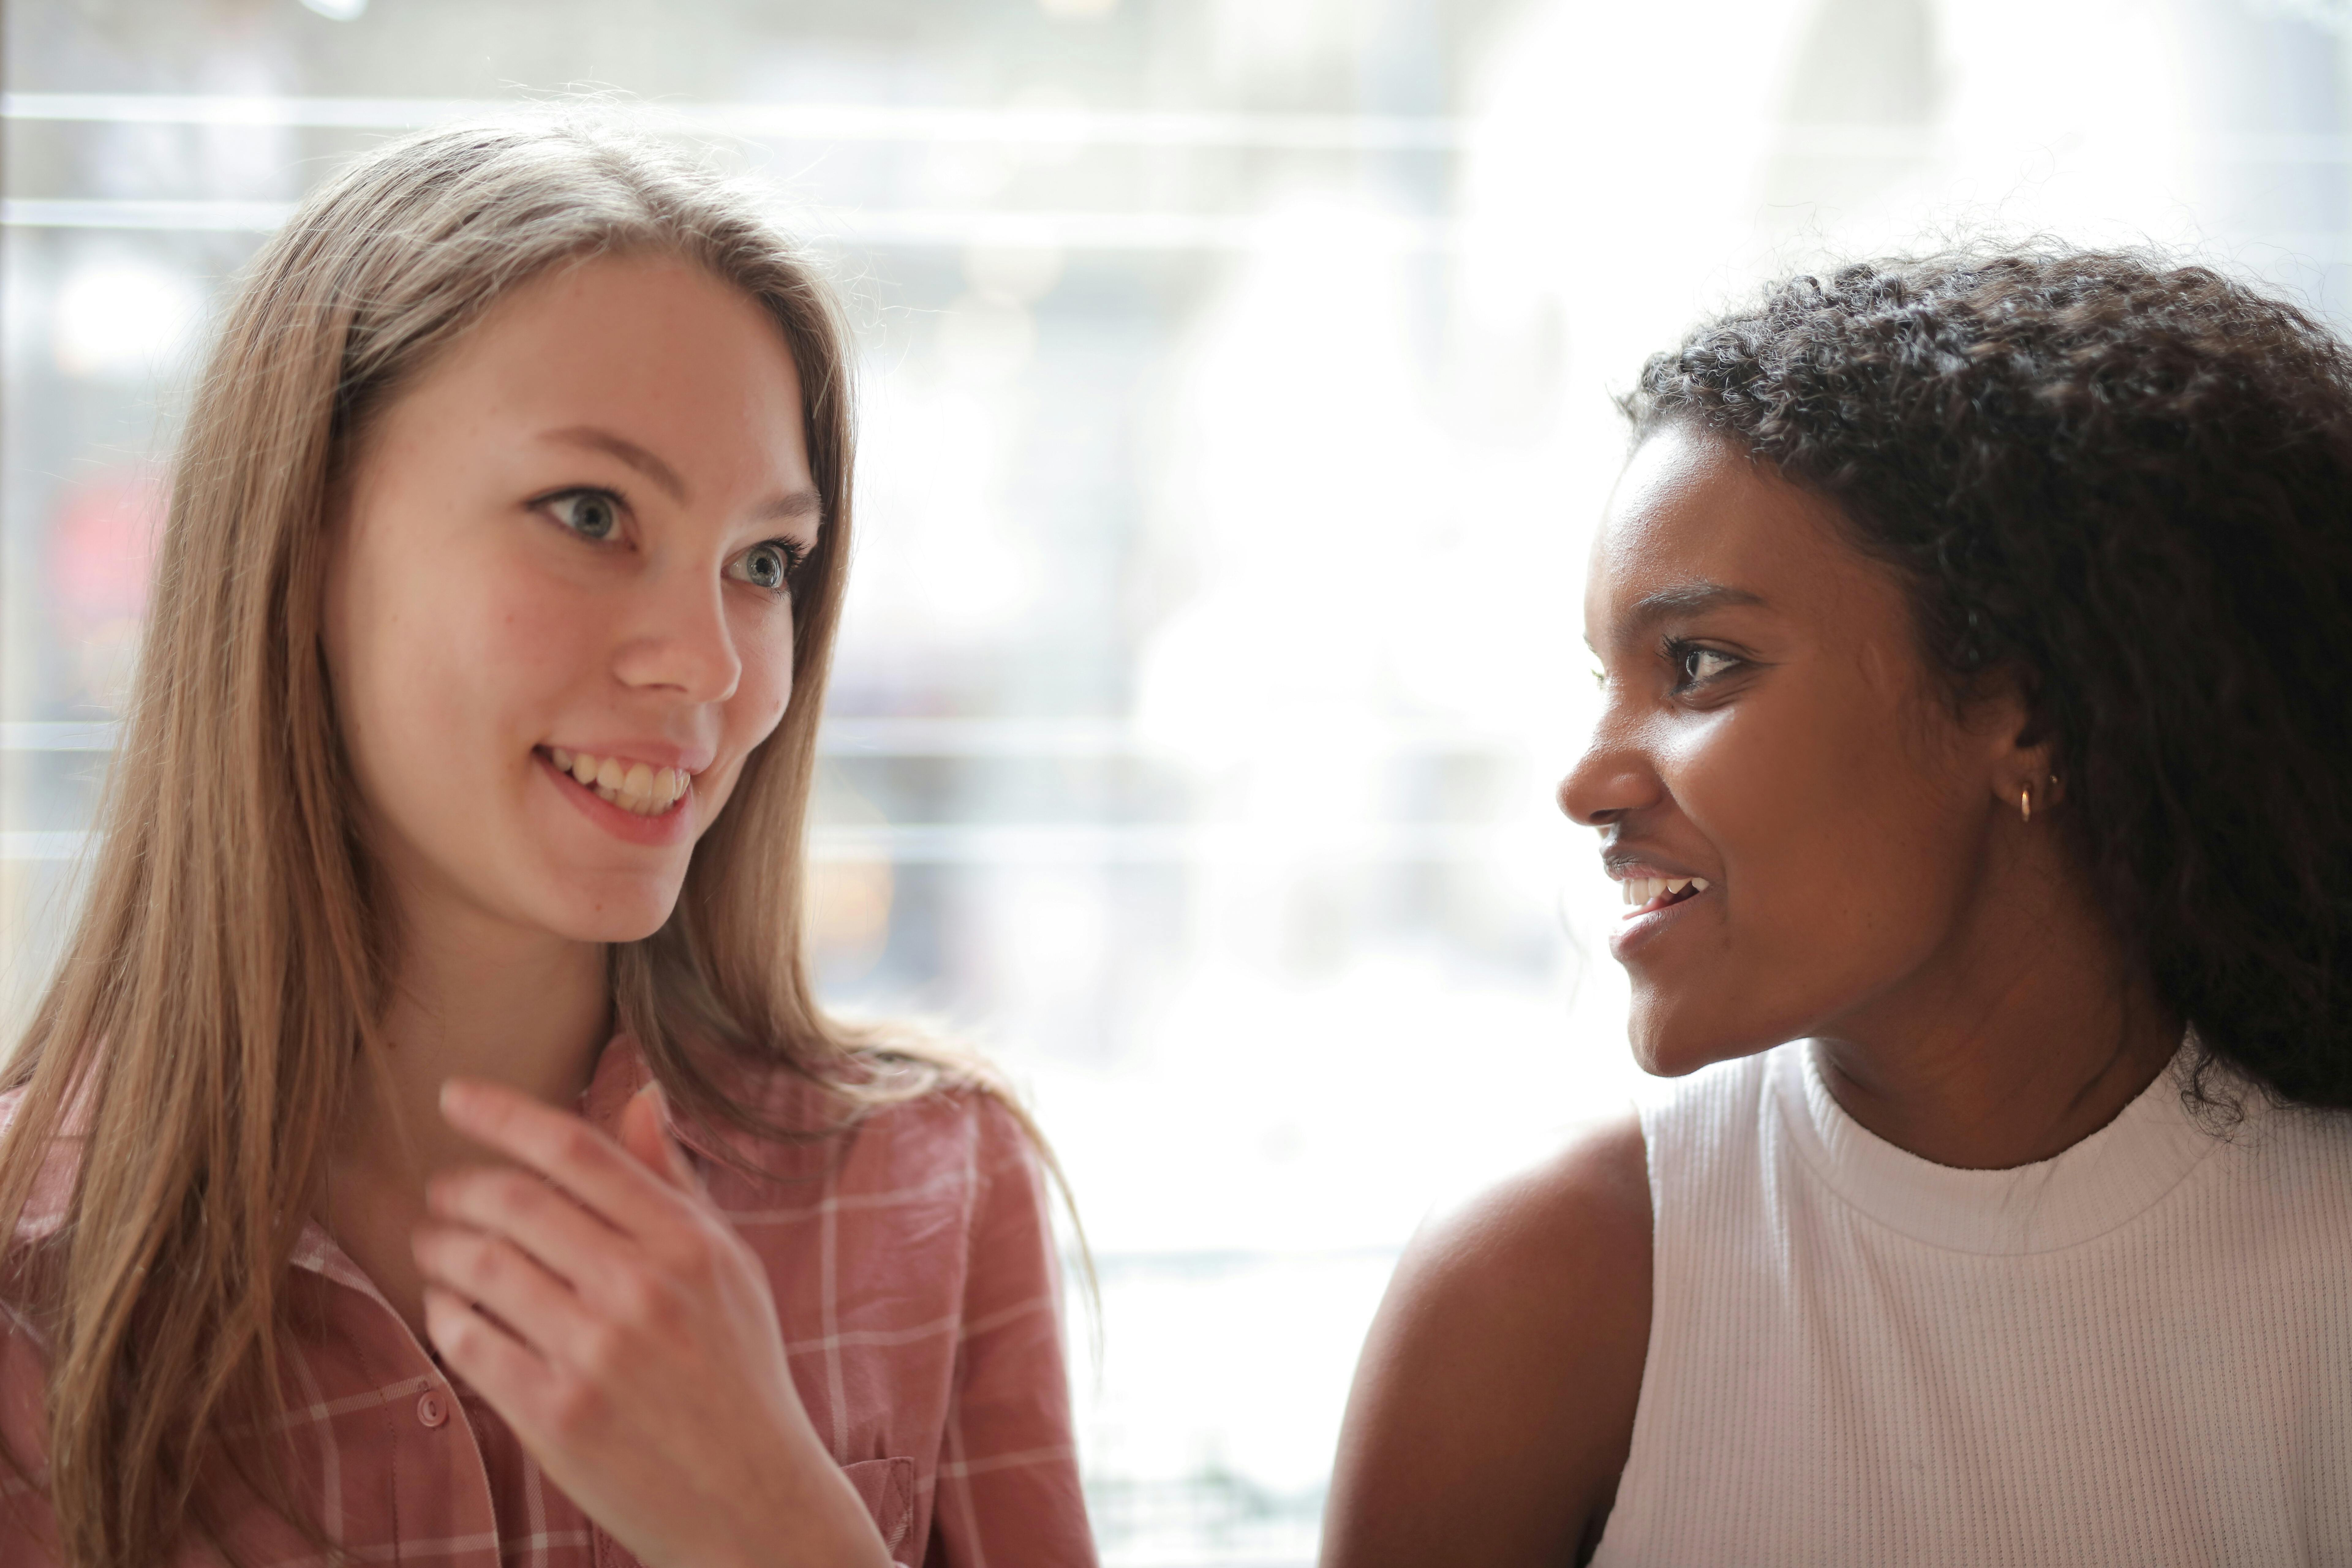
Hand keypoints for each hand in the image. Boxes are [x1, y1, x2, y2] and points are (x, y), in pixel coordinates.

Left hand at [413, 1078, 892, 1567]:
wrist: (751, 1498)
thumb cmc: (737, 1372)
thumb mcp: (729, 1268)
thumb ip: (676, 1184)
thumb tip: (642, 1097)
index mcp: (688, 1245)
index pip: (579, 1152)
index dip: (506, 1115)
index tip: (455, 1094)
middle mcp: (641, 1291)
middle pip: (518, 1202)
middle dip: (460, 1187)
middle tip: (442, 1192)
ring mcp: (595, 1355)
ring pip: (481, 1268)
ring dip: (441, 1248)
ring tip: (436, 1249)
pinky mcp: (555, 1415)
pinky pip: (469, 1342)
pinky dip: (444, 1314)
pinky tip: (448, 1309)